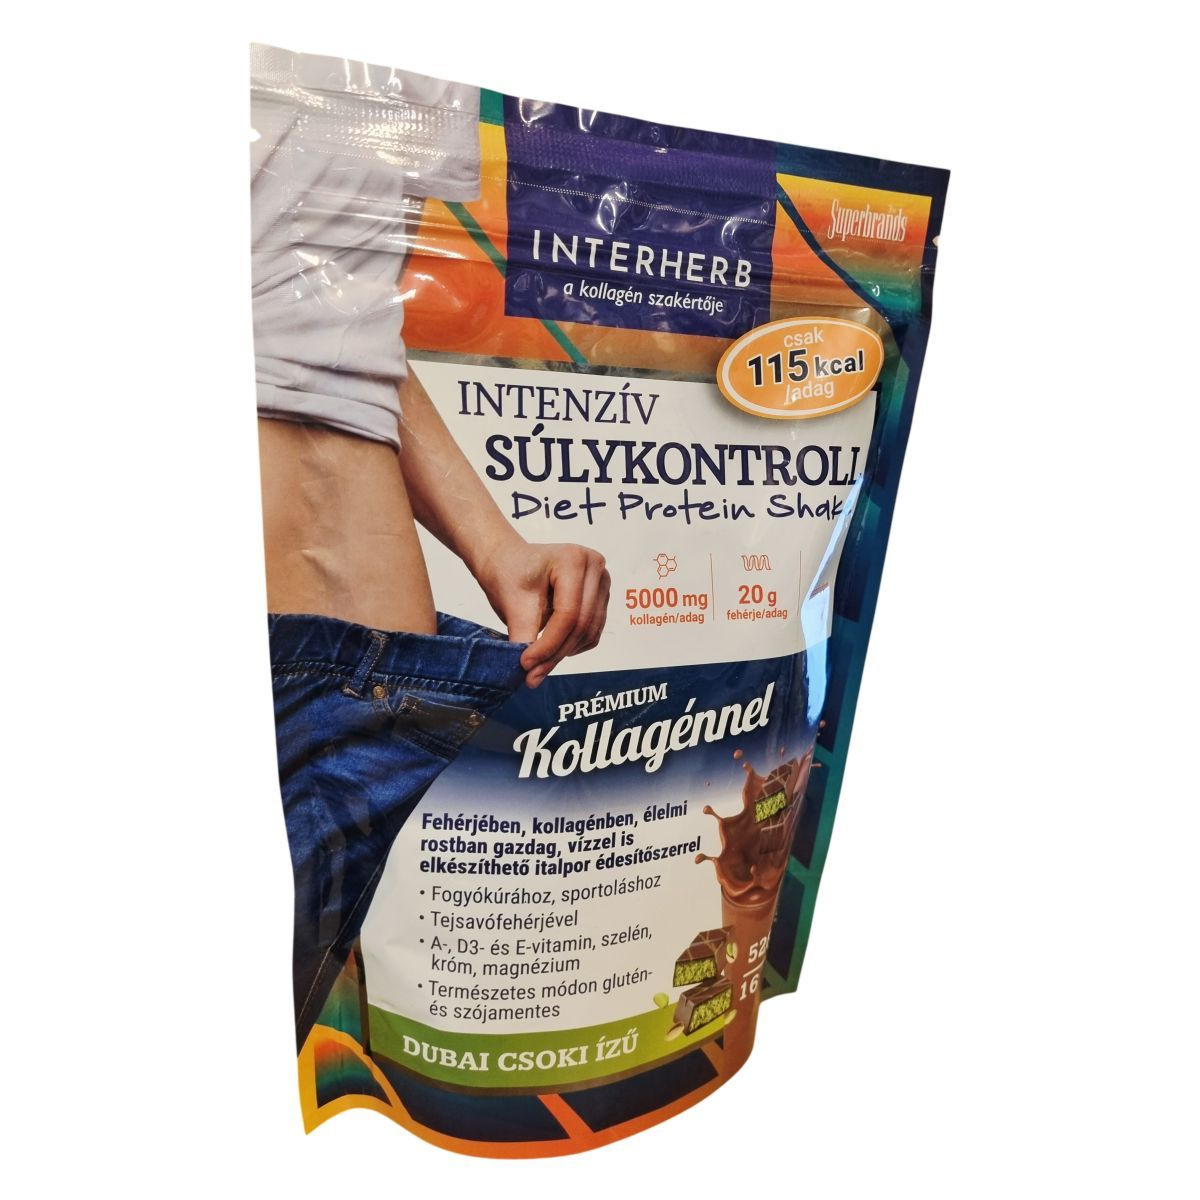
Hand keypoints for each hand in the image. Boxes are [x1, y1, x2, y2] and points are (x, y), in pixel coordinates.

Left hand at [474, 538, 609, 687]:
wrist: (509, 563)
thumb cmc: (509, 574)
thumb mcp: (513, 604)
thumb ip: (524, 637)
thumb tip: (531, 672)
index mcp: (573, 559)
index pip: (568, 613)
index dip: (548, 644)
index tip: (525, 664)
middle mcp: (595, 567)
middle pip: (581, 624)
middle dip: (555, 653)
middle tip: (531, 675)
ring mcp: (601, 583)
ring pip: (589, 631)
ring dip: (563, 652)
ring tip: (537, 663)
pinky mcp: (601, 598)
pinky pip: (593, 633)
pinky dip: (572, 646)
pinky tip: (551, 647)